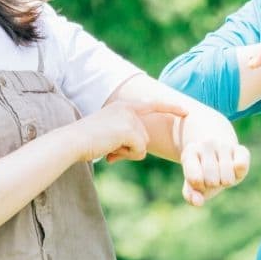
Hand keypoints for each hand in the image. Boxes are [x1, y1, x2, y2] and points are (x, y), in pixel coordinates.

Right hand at [71, 100, 187, 162]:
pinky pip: (139, 151)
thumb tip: (141, 150)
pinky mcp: (130, 130)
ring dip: (128, 152)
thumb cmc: (86, 141)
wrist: (73, 141)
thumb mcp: (108, 134)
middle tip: (110, 147)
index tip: (187, 110)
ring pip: (143, 145)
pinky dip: (126, 155)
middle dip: (131, 148)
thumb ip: (126, 136)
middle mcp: (128, 108)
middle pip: (146, 136)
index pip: (153, 104)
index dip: (171, 107)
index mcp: (124, 106)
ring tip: (108, 147)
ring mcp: (130, 118)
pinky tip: (110, 150)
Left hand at [179, 139, 250, 206]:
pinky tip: (235, 170)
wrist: (217, 152)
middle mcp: (207, 144)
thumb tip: (198, 202)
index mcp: (190, 152)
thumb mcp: (193, 183)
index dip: (199, 186)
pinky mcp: (241, 150)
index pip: (195, 179)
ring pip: (227, 178)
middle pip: (212, 180)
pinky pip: (242, 166)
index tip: (199, 180)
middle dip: (213, 184)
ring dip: (225, 182)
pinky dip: (239, 174)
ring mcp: (224, 145)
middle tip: (213, 176)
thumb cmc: (203, 172)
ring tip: (222, 173)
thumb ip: (190, 195)